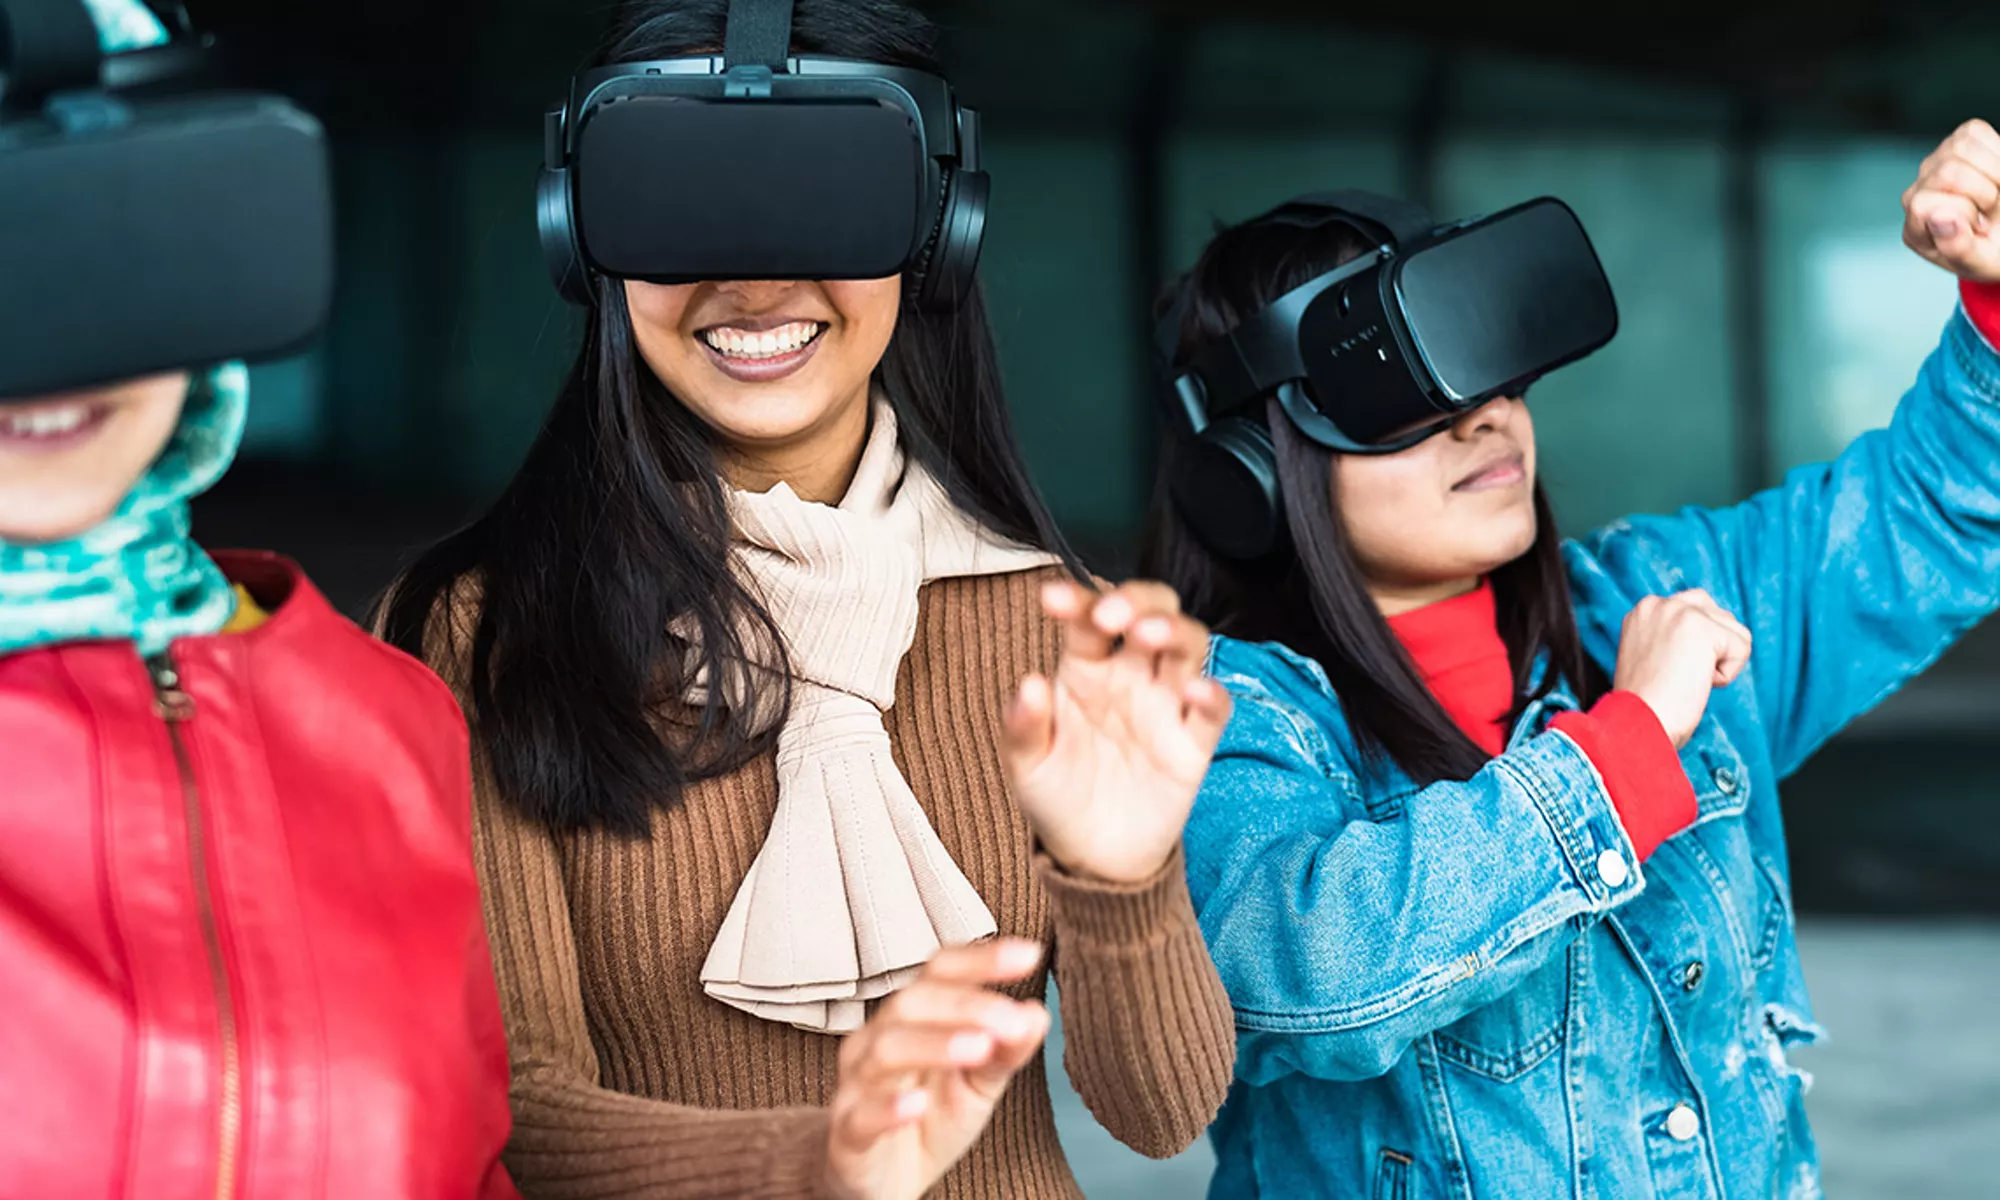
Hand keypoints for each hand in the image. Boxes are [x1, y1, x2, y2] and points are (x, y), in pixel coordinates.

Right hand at [824, 939, 1050, 1199]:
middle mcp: (877, 1039)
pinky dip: (887, 1108)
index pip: (940, 971)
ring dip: (935, 1044)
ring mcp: (857, 1085)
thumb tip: (1036, 1014)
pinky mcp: (846, 1135)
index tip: (1029, 955)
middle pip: (913, 1002)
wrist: (884, 1182)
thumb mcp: (978, 1085)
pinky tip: (916, 1104)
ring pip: (885, 1049)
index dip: (981, 959)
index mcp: (911, 1018)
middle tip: (1012, 1022)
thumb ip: (1005, 1051)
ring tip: (978, 1049)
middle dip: (967, 1006)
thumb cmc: (929, 1120)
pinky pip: (859, 1115)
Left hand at [1001, 580, 1233, 884]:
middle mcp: (1130, 676)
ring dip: (1174, 630)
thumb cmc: (1056, 796)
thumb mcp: (1026, 764)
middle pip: (1150, 612)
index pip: (1088, 619)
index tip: (1052, 599)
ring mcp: (1165, 706)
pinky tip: (1196, 690)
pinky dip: (1212, 694)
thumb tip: (1028, 685)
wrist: (1092, 857)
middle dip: (1137, 600)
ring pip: (1187, 646)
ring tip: (1149, 634)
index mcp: (1085, 668)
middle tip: (1112, 616)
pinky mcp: (1192, 744)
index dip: (1076, 600)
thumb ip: (1023, 725)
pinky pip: (1212, 710)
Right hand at [1611, 589, 1752, 747]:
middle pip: (1719, 615)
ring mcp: (1680, 612)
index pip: (1695, 609)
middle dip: (1714, 650)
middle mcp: (1658, 604)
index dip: (1695, 648)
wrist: (1635, 725)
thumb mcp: (1649, 658)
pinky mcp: (1702, 628)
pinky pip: (1742, 648)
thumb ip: (1671, 637)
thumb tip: (1709, 640)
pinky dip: (1726, 675)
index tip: (1668, 671)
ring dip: (1719, 663)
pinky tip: (1696, 684)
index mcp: (1643, 610)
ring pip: (1735, 632)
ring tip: (1685, 680)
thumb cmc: (1644, 706)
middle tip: (1680, 676)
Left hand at [1903, 118, 1999, 282]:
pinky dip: (1996, 150)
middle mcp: (1918, 192)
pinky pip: (1974, 132)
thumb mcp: (1979, 263)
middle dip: (1985, 192)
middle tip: (1993, 210)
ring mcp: (1934, 165)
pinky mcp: (1956, 143)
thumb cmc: (1993, 251)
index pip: (1924, 204)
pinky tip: (1997, 174)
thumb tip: (1941, 215)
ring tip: (1996, 193)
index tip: (1981, 228)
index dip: (1963, 212)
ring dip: (1994, 170)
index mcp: (1916, 228)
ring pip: (1960, 147)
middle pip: (1948, 172)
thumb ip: (1957, 248)